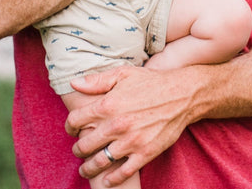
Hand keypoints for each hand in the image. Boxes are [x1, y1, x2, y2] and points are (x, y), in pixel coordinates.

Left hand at [66, 65, 197, 184]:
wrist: (182, 95)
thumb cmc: (151, 83)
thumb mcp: (123, 74)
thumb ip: (96, 80)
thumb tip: (73, 82)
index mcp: (107, 105)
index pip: (75, 120)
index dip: (69, 126)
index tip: (71, 129)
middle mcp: (116, 125)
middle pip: (84, 145)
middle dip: (77, 149)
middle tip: (78, 150)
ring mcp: (131, 141)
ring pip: (100, 162)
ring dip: (89, 168)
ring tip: (86, 169)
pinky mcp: (145, 152)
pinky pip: (124, 172)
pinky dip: (112, 179)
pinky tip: (107, 180)